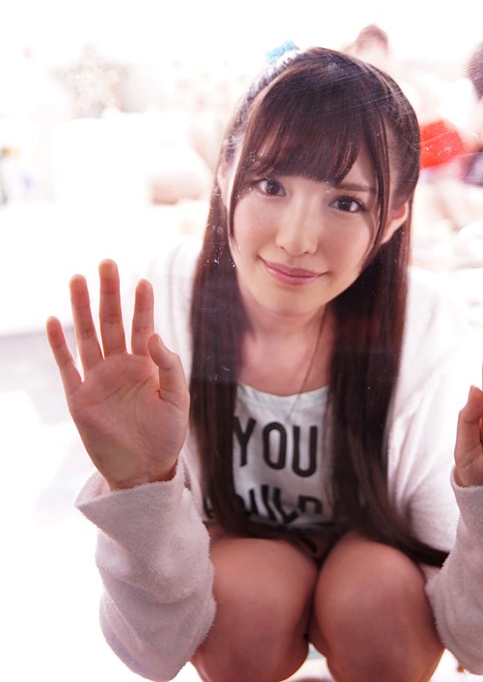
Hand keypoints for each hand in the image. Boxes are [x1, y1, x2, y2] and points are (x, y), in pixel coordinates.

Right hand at [46, 260, 189, 489]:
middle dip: (109, 294)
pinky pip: (67, 367)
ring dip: (82, 309)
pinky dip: (59, 345)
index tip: (142, 280)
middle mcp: (120, 366)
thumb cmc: (167, 435)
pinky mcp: (79, 398)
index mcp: (146, 365)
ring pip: (87, 336)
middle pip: (111, 322)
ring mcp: (97, 380)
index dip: (142, 304)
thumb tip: (154, 336)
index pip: (142, 326)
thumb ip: (169, 367)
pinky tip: (53, 320)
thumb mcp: (178, 400)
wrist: (145, 470)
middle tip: (107, 263)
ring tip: (78, 279)